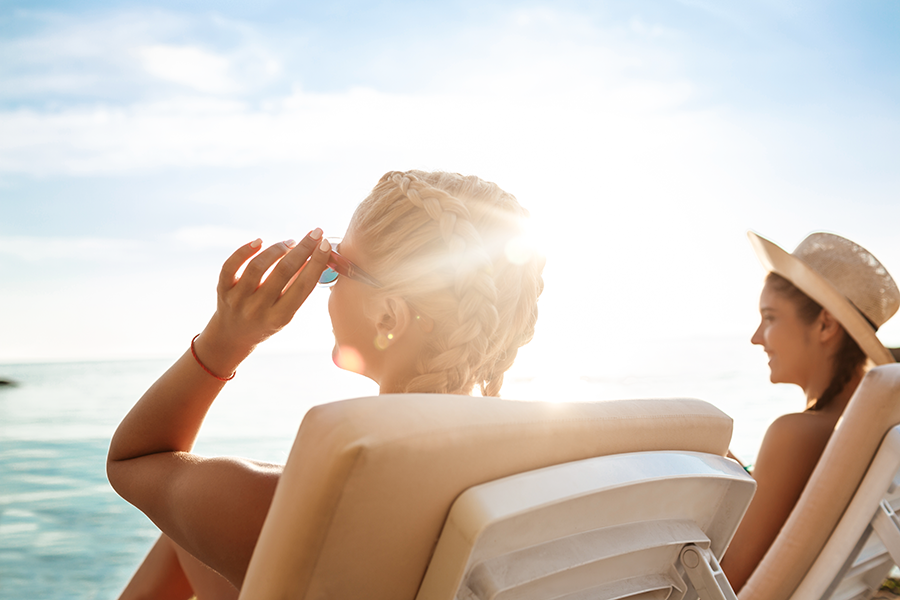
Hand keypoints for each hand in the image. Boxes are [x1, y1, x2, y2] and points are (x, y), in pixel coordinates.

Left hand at [195, 229, 331, 374]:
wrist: (232, 336)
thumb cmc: (266, 322)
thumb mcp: (285, 313)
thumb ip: (297, 289)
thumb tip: (313, 257)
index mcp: (279, 317)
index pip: (302, 286)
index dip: (315, 263)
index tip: (325, 245)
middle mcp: (258, 309)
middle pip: (283, 272)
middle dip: (302, 249)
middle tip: (314, 234)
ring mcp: (238, 299)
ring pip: (258, 266)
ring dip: (277, 249)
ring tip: (289, 242)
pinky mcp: (222, 290)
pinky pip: (231, 265)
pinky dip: (244, 251)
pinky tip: (259, 242)